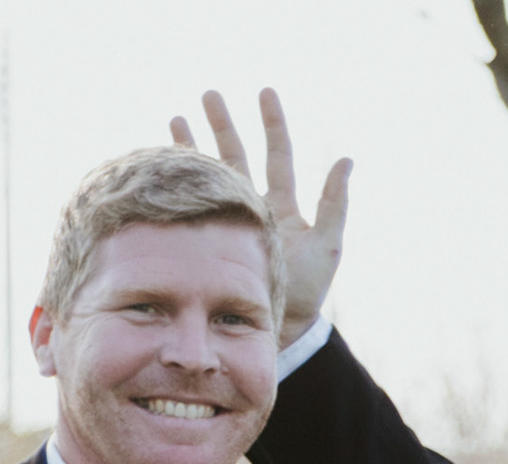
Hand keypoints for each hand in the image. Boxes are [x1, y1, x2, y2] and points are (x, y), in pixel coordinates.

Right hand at [171, 88, 348, 345]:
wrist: (274, 327)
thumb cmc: (306, 290)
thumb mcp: (326, 245)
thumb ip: (334, 204)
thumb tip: (347, 158)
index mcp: (282, 204)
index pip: (277, 155)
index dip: (273, 123)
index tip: (265, 92)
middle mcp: (253, 207)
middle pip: (236, 155)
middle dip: (222, 124)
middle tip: (209, 93)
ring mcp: (227, 220)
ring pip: (208, 174)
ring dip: (193, 144)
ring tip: (176, 117)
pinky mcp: (206, 237)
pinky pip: (187, 205)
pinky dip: (175, 183)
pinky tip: (160, 163)